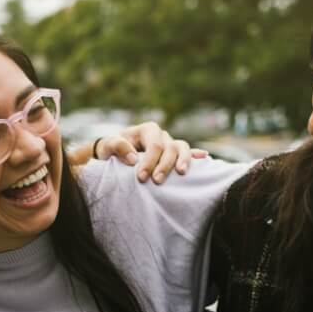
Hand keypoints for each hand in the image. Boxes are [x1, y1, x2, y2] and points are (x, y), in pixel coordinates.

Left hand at [94, 122, 208, 182]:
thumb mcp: (108, 145)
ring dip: (184, 161)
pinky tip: (204, 158)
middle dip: (165, 165)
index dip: (150, 161)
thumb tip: (133, 158)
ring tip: (182, 174)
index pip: (154, 145)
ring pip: (182, 148)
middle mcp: (161, 135)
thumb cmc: (112, 149)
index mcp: (147, 130)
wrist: (115, 154)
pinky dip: (195, 155)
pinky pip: (188, 152)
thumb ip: (117, 146)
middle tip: (157, 181)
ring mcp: (170, 144)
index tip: (142, 178)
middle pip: (170, 148)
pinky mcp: (174, 154)